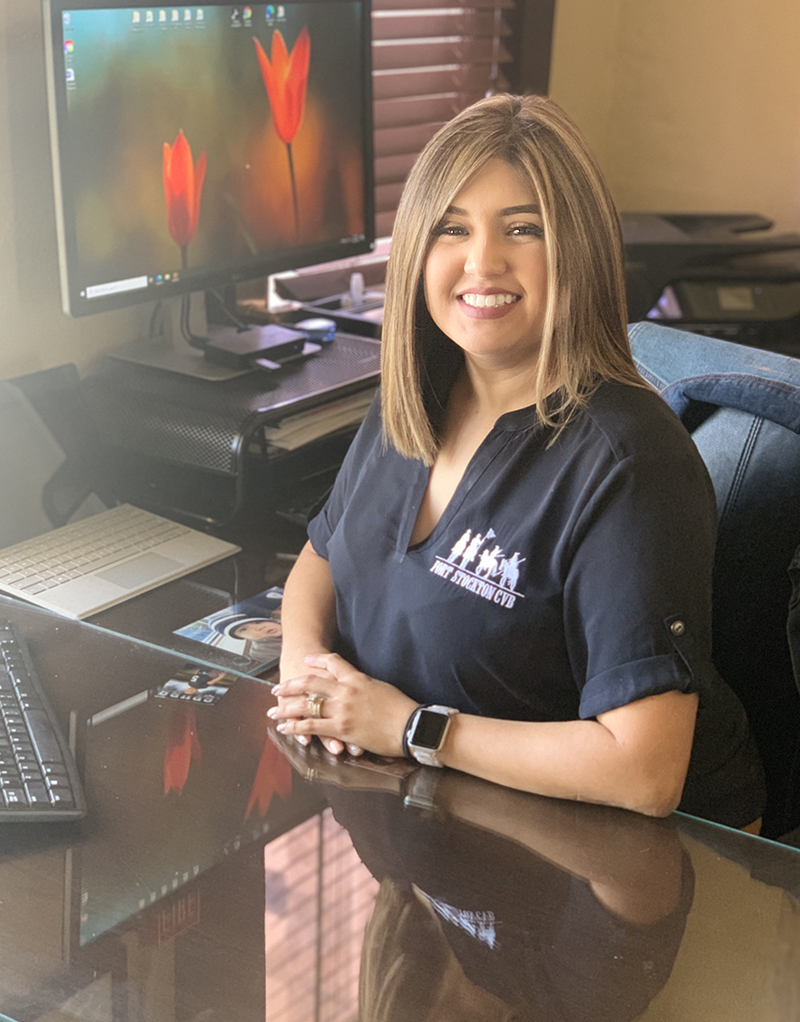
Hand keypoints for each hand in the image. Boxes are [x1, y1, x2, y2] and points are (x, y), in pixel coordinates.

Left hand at [268, 653, 418, 757]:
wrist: (411, 725)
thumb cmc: (402, 708)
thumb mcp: (381, 688)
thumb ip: (365, 686)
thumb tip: (359, 687)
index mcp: (357, 678)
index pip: (333, 661)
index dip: (317, 659)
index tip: (306, 659)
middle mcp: (345, 690)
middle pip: (310, 682)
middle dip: (291, 684)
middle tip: (276, 688)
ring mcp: (341, 709)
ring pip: (306, 704)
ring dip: (286, 707)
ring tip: (273, 711)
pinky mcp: (341, 728)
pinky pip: (312, 726)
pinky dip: (296, 727)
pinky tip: (284, 728)